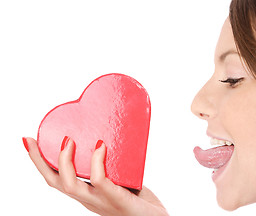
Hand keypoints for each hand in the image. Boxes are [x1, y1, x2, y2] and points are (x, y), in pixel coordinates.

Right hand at [23, 137, 168, 215]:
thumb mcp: (121, 179)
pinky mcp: (118, 200)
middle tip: (32, 140)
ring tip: (68, 141)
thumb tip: (107, 139)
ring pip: (71, 186)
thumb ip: (113, 165)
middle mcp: (89, 200)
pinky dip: (97, 163)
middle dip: (38, 162)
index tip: (30, 142)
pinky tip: (101, 146)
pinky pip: (101, 182)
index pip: (57, 180)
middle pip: (55, 183)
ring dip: (65, 162)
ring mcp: (102, 202)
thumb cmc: (140, 201)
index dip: (40, 163)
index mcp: (87, 194)